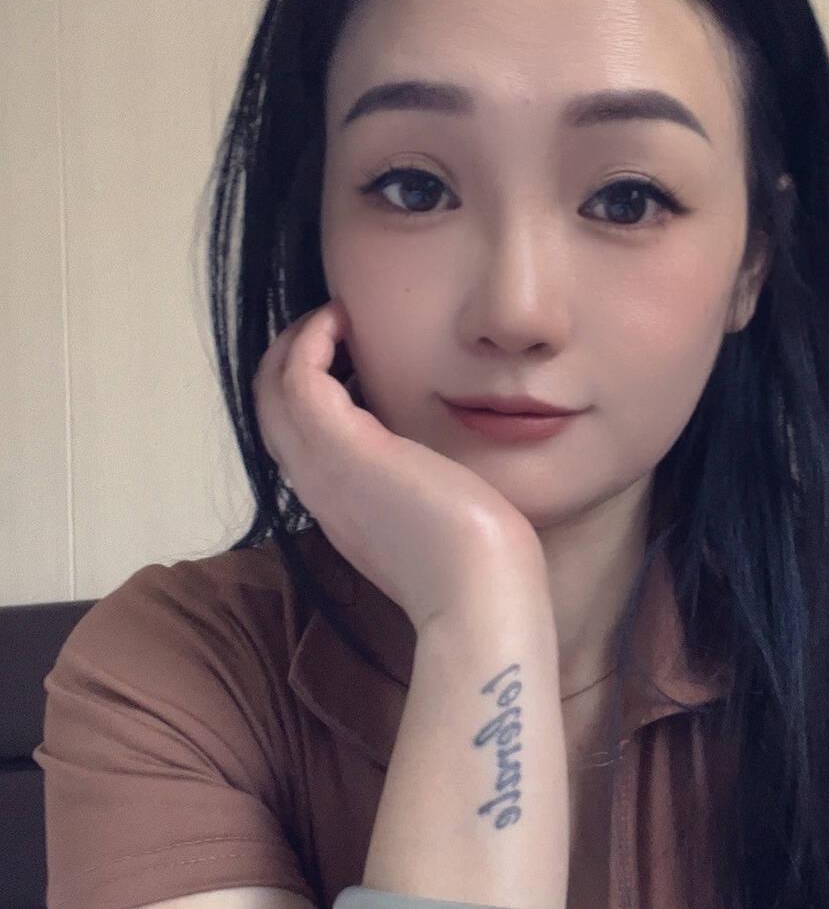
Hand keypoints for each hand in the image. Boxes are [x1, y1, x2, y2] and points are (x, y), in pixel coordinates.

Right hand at [251, 298, 546, 632]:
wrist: (479, 593)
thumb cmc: (476, 564)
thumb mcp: (432, 516)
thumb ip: (420, 486)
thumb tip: (439, 462)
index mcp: (339, 503)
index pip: (293, 435)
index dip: (305, 389)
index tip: (344, 357)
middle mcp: (318, 486)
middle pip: (268, 407)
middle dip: (290, 357)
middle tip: (329, 325)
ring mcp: (323, 468)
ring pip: (270, 389)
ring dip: (296, 342)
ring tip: (334, 315)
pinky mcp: (343, 448)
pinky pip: (298, 378)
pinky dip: (310, 340)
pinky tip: (343, 320)